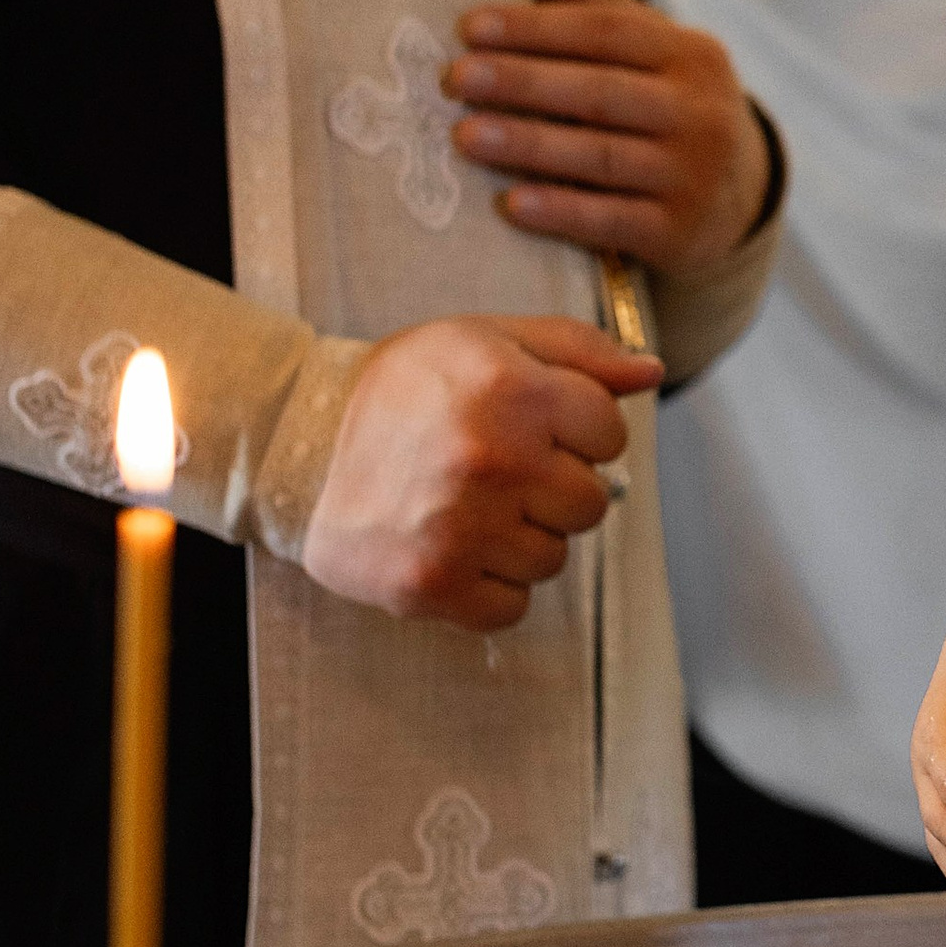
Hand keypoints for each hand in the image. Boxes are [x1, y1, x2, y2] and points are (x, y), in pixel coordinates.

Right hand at [301, 315, 658, 632]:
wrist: (297, 444)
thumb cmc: (402, 388)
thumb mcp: (485, 339)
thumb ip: (577, 350)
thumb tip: (649, 371)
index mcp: (512, 389)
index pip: (609, 431)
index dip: (578, 430)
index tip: (534, 427)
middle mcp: (493, 460)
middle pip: (590, 502)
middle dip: (553, 488)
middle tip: (498, 471)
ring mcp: (463, 528)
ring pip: (552, 558)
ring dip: (520, 539)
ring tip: (468, 506)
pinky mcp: (433, 585)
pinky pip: (511, 607)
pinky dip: (489, 587)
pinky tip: (453, 546)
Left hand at [447, 0, 770, 276]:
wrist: (738, 199)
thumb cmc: (670, 108)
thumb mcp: (653, 53)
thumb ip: (599, 9)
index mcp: (692, 55)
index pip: (607, 31)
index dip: (537, 27)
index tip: (470, 27)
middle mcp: (700, 113)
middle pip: (600, 91)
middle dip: (522, 82)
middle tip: (455, 78)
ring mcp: (692, 176)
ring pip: (600, 156)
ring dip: (528, 145)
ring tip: (465, 135)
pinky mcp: (677, 233)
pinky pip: (609, 221)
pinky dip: (560, 211)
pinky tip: (511, 203)